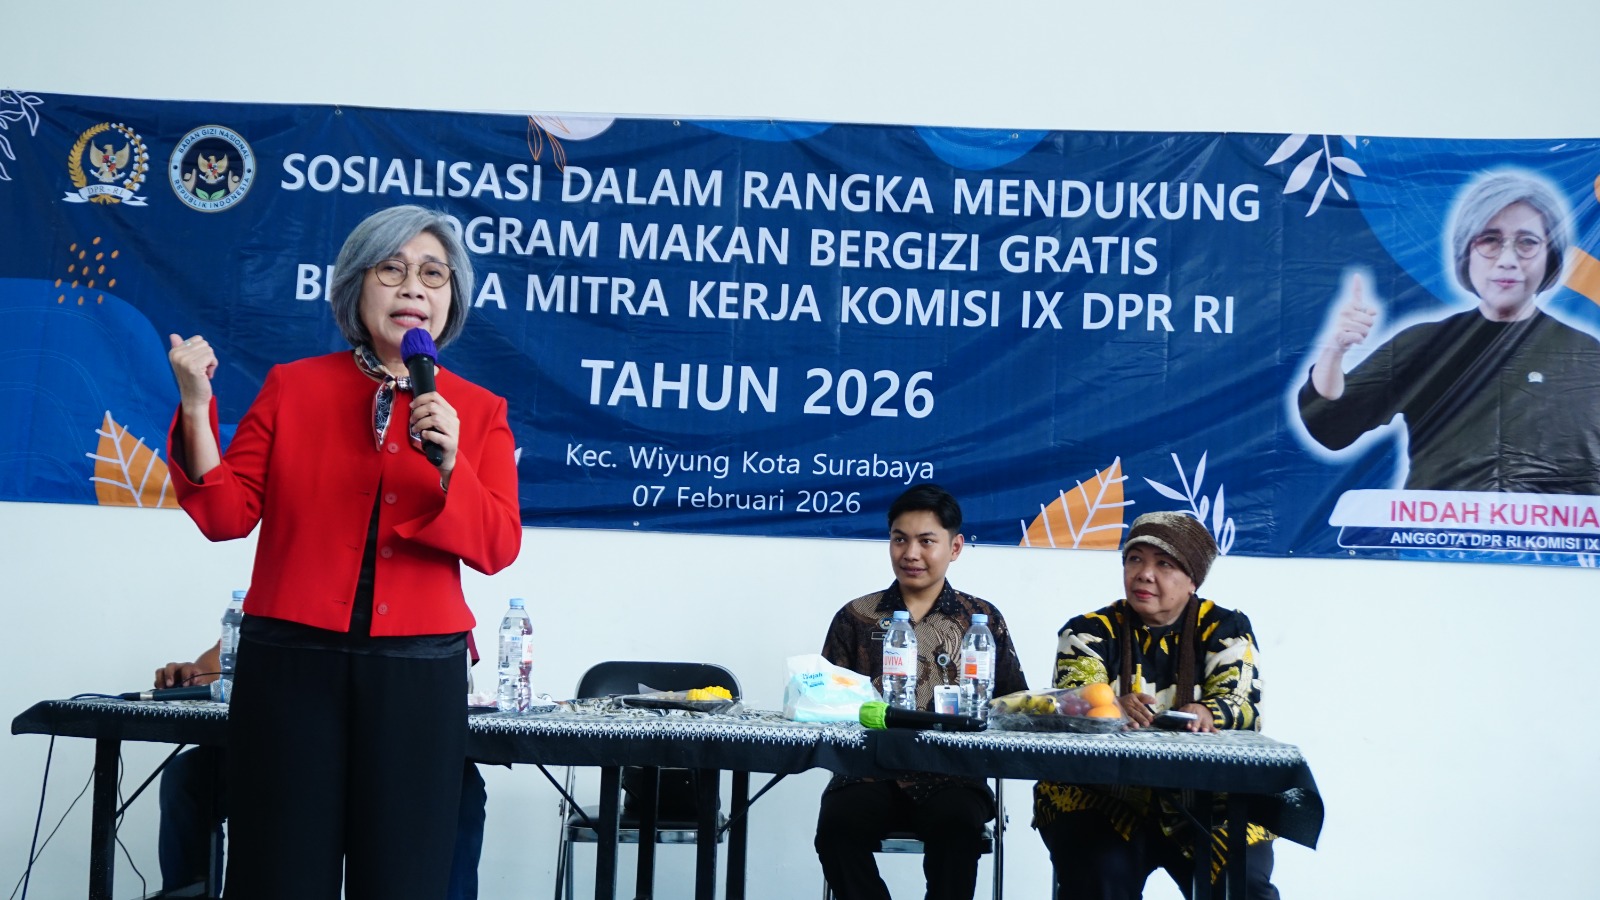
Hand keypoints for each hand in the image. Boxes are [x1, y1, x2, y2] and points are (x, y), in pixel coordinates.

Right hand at [154, 661, 211, 687]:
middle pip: (170, 666)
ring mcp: (170, 672)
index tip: (186, 685)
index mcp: (190, 667)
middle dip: (169, 675)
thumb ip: (201, 684)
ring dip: (160, 680)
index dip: (186, 675)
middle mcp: (179, 668)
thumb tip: (195, 686)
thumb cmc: (202, 679)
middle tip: (170, 685)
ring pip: (161, 671)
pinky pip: (158, 680)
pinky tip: (161, 692)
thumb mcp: (205, 681)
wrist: (201, 676)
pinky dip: (158, 685)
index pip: (187, 668)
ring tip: (162, 689)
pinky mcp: (165, 679)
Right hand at [167, 334, 217, 410]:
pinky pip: (212, 357)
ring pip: (209, 350)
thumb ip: (180, 348)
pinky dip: (213, 366)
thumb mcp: (185, 362)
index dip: (202, 351)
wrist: (194, 398)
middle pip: (205, 344)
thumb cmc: (193, 380)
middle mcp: (177, 355)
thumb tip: (173, 335)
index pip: (198, 339)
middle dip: (207, 356)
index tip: (197, 363)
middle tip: (201, 369)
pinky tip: (206, 376)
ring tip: (203, 373)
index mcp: (174, 352)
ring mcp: (184, 361)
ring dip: (210, 362)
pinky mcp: (193, 367)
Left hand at [409, 390, 458, 475]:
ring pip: (435, 419)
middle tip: (412, 420)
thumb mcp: (436, 423)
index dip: (421, 399)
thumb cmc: (438, 439)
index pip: (435, 397)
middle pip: (433, 407)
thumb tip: (413, 405)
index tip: (411, 406)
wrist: (446, 458)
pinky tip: (423, 435)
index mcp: (450, 412)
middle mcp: (453, 420)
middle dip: (418, 412)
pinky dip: (427, 434)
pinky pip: (436, 435)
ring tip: (415, 429)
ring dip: (420, 423)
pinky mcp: (451, 443)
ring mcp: (453, 431)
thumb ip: (430, 413)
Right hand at [1117, 691, 1157, 727]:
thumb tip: (1155, 701)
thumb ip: (1145, 698)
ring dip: (1132, 722)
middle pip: (1135, 713)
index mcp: (1133, 700)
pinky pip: (1119, 721)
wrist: (1111, 701)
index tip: (1151, 719)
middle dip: (1141, 718)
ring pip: (1127, 717)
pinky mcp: (1117, 717)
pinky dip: (1122, 725)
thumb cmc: (1128, 700)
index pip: (1141, 707)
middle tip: (1146, 724)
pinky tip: (1125, 728)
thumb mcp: (1136, 696)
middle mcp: (1128, 706)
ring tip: (1136, 726)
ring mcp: (1122, 712)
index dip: (1146, 713)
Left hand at [1176, 702, 1215, 732]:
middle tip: (1193, 730)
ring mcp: (1205, 720)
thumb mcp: (1185, 709)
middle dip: (1195, 725)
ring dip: (1205, 728)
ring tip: (1204, 731)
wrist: (1203, 707)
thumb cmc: (1190, 711)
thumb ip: (1180, 713)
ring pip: (1205, 724)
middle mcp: (1199, 715)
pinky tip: (1216, 732)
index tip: (1187, 725)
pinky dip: (1214, 730)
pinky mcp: (1210, 724)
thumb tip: (1174, 718)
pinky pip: (1213, 727)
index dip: (1188, 721)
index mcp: (1192, 710)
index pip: (1189, 716)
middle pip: (1197, 720)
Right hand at [1310, 278, 1380, 400]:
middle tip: (1358, 331)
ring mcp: (1341, 322)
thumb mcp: (1360, 321)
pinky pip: (1359, 337)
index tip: (1357, 275)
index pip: (1356, 293)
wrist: (1335, 345)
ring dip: (1364, 336)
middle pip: (1370, 320)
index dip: (1357, 284)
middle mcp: (1344, 311)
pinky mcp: (1340, 333)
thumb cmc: (1349, 331)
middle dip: (1368, 328)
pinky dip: (1359, 342)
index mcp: (1349, 306)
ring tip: (1354, 336)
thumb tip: (1374, 311)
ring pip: (1366, 330)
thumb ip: (1367, 313)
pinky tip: (1353, 342)